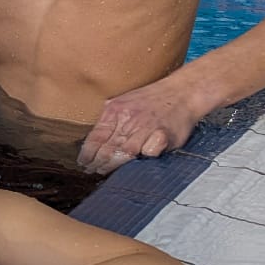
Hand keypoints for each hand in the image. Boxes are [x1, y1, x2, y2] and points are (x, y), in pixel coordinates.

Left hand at [78, 77, 206, 173]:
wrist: (182, 91)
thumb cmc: (153, 100)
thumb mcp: (125, 103)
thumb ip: (111, 120)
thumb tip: (94, 140)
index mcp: (115, 110)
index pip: (95, 136)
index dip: (87, 153)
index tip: (82, 163)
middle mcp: (128, 119)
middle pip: (107, 147)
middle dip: (97, 163)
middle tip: (91, 171)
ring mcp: (146, 127)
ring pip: (124, 152)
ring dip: (113, 165)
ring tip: (104, 172)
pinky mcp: (163, 135)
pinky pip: (149, 152)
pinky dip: (142, 159)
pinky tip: (134, 166)